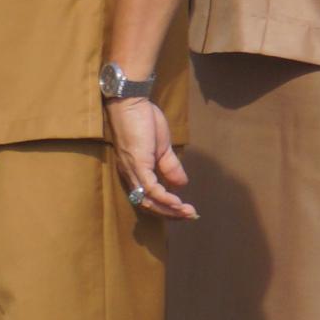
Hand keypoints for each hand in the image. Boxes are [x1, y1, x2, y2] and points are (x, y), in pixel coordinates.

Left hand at [109, 98, 195, 219]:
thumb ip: (169, 167)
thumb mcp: (161, 148)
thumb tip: (181, 185)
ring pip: (148, 200)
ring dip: (169, 210)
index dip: (166, 208)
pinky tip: (177, 203)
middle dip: (170, 213)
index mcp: (134, 172)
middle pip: (147, 204)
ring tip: (187, 212)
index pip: (147, 198)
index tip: (186, 212)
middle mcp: (129, 174)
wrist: (131, 102)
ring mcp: (132, 169)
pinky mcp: (137, 162)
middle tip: (190, 216)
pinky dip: (164, 199)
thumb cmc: (143, 121)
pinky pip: (150, 188)